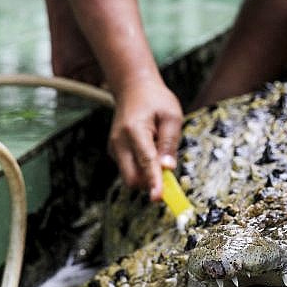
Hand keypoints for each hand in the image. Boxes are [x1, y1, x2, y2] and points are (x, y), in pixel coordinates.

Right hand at [109, 77, 182, 199]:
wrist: (133, 88)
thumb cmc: (156, 100)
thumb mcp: (172, 116)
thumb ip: (170, 143)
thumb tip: (168, 168)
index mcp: (134, 130)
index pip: (145, 161)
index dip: (153, 181)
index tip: (157, 197)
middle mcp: (119, 142)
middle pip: (132, 178)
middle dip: (150, 183)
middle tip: (170, 176)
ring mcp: (114, 148)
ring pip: (130, 176)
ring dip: (147, 175)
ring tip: (160, 151)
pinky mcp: (115, 152)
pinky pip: (130, 169)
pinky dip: (142, 169)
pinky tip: (151, 150)